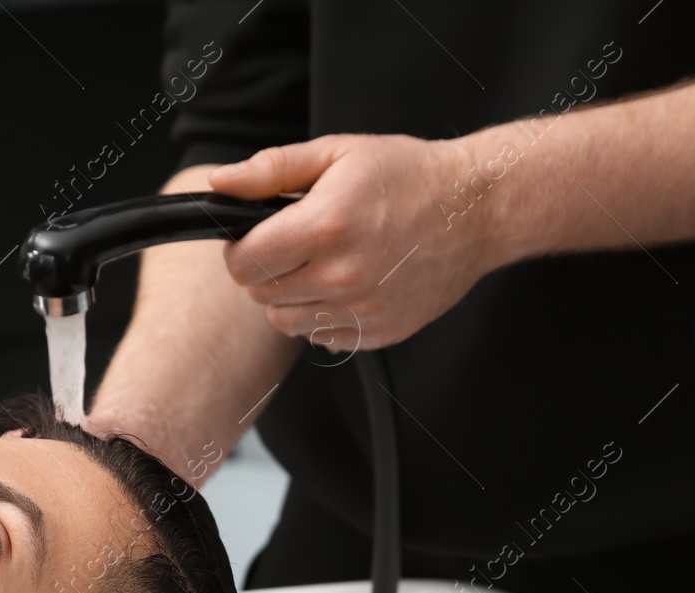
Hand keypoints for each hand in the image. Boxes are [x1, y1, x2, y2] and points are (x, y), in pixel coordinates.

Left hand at [207, 133, 498, 351]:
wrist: (475, 210)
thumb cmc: (408, 176)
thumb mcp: (336, 154)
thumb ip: (270, 170)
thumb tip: (219, 183)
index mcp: (324, 227)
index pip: (243, 264)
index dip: (240, 247)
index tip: (258, 234)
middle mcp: (342, 276)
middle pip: (260, 294)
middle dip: (267, 268)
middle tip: (296, 243)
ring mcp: (362, 311)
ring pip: (286, 321)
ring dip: (292, 296)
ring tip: (323, 263)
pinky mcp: (379, 333)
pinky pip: (322, 337)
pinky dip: (324, 315)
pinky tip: (348, 284)